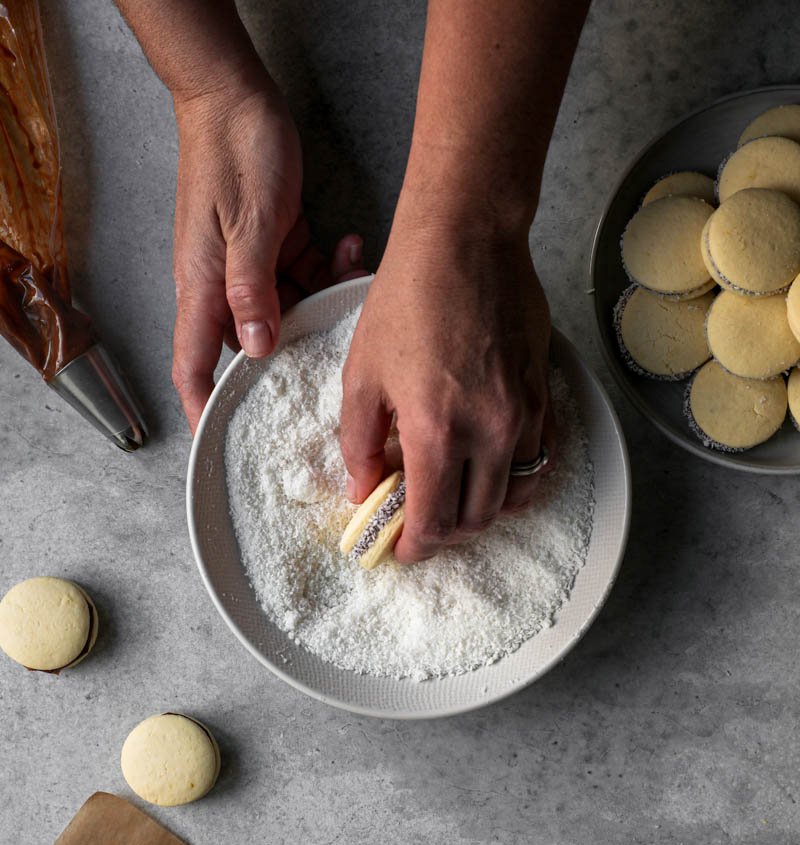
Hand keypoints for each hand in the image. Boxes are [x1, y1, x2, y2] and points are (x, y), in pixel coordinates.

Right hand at [172, 81, 366, 430]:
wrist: (235, 94)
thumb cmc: (231, 151)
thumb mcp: (247, 221)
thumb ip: (252, 287)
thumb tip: (256, 347)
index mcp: (203, 287)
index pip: (193, 365)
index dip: (203, 407)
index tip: (220, 441)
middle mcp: (223, 286)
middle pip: (255, 345)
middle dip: (294, 355)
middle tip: (337, 361)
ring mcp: (249, 268)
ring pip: (290, 313)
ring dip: (323, 303)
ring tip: (351, 276)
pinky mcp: (274, 248)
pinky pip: (305, 278)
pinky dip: (330, 272)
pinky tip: (350, 249)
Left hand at [340, 207, 555, 562]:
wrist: (465, 237)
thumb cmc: (408, 296)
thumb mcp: (361, 373)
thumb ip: (359, 442)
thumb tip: (363, 489)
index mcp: (436, 432)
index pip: (434, 523)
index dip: (415, 547)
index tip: (402, 547)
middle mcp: (488, 432)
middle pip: (477, 519)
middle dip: (446, 531)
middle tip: (421, 519)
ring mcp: (523, 414)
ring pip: (515, 496)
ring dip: (484, 508)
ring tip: (455, 492)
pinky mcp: (542, 394)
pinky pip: (539, 459)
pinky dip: (514, 476)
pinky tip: (487, 462)